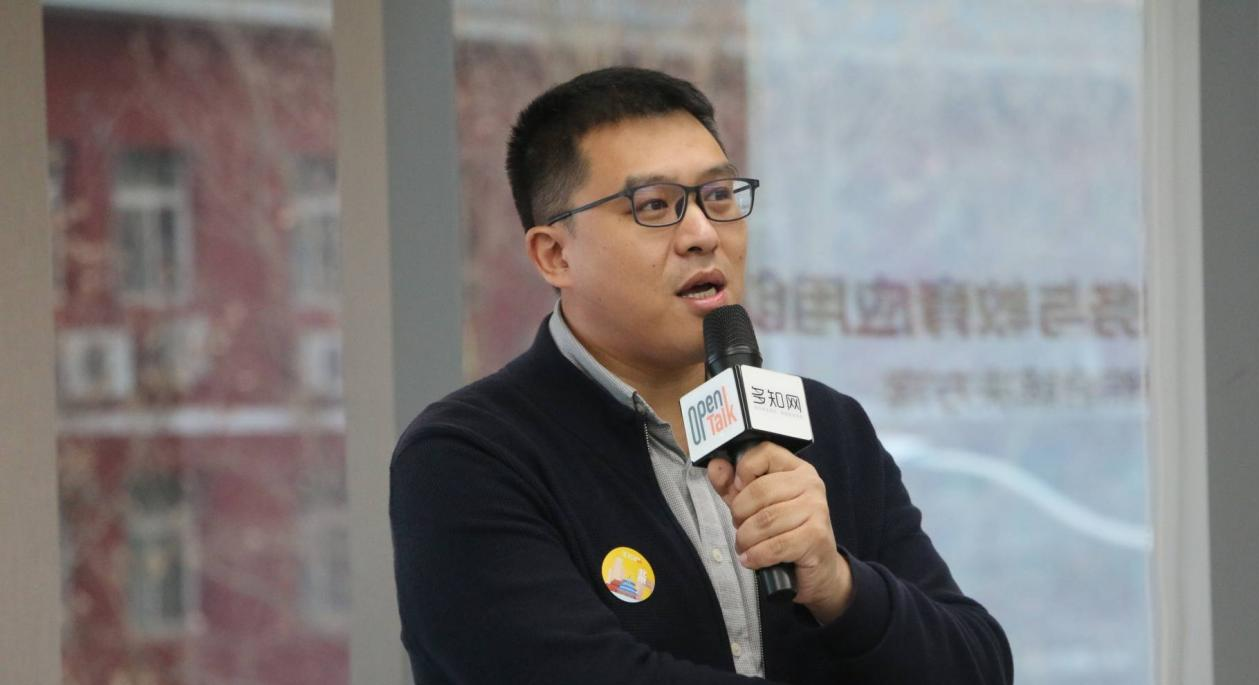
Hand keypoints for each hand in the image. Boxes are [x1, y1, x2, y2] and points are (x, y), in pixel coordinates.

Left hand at [707, 442, 853, 622]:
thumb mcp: (753, 506)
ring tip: (745, 546)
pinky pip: (776, 545)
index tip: (736, 490)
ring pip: (765, 520)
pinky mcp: (816, 536)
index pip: (764, 452)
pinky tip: (751, 559)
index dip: (742, 470)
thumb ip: (732, 486)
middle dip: (740, 514)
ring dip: (746, 538)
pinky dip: (756, 555)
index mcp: (796, 468)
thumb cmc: (784, 532)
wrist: (818, 568)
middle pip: (760, 490)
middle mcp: (811, 484)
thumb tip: (715, 466)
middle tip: (739, 527)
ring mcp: (817, 509)